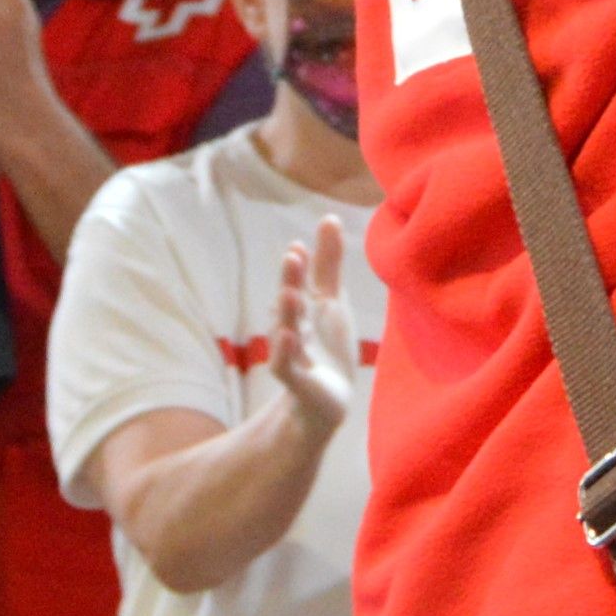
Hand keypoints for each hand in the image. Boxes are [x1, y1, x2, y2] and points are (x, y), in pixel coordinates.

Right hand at [264, 221, 363, 436]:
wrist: (329, 399)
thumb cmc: (328, 345)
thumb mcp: (332, 301)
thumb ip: (328, 263)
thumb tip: (328, 217)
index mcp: (304, 306)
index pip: (302, 281)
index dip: (301, 265)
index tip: (301, 245)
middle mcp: (293, 325)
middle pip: (291, 300)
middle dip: (291, 280)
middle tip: (293, 256)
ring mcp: (293, 352)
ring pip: (286, 331)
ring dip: (287, 313)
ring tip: (290, 293)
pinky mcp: (294, 380)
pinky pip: (285, 365)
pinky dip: (284, 351)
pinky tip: (286, 337)